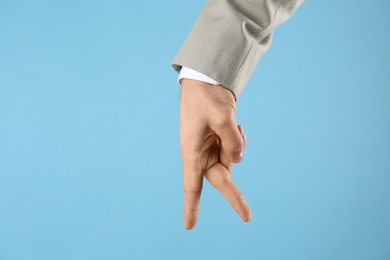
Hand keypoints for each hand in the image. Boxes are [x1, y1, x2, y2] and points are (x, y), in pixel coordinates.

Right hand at [180, 79, 251, 229]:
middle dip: (234, 195)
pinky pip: (234, 150)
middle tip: (248, 217)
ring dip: (236, 146)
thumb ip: (232, 142)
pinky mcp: (218, 141)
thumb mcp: (223, 117)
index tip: (189, 226)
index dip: (191, 206)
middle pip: (220, 179)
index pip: (192, 185)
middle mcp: (200, 154)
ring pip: (231, 160)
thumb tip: (238, 160)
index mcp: (193, 152)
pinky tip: (235, 124)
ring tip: (232, 123)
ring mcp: (210, 148)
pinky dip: (238, 141)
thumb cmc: (206, 98)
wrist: (205, 81)